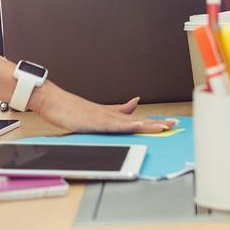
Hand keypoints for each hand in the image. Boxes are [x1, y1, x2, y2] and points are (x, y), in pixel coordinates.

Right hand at [32, 84, 176, 133]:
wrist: (55, 102)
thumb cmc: (72, 109)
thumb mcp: (98, 112)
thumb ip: (118, 109)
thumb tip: (135, 102)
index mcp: (113, 116)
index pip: (138, 119)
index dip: (155, 122)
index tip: (171, 123)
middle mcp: (111, 115)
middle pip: (139, 120)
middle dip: (157, 123)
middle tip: (175, 124)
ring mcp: (104, 118)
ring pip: (130, 122)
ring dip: (147, 124)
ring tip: (163, 127)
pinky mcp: (95, 122)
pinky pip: (114, 125)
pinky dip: (126, 125)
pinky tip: (137, 125)